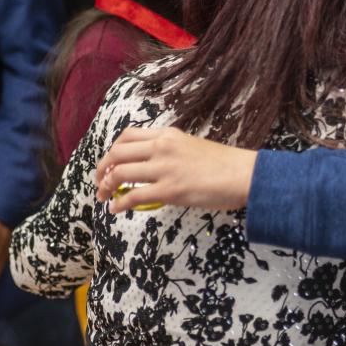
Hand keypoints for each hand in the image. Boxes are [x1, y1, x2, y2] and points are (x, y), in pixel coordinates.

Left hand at [95, 127, 257, 213]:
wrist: (245, 175)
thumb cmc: (226, 164)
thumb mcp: (194, 146)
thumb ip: (173, 152)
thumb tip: (156, 166)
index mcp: (168, 135)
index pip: (128, 136)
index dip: (112, 150)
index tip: (110, 162)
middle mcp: (162, 147)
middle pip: (117, 153)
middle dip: (102, 168)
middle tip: (100, 182)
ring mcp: (164, 168)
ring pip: (120, 173)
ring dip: (106, 186)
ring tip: (104, 196)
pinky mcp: (169, 190)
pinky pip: (133, 196)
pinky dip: (120, 203)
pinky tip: (116, 210)